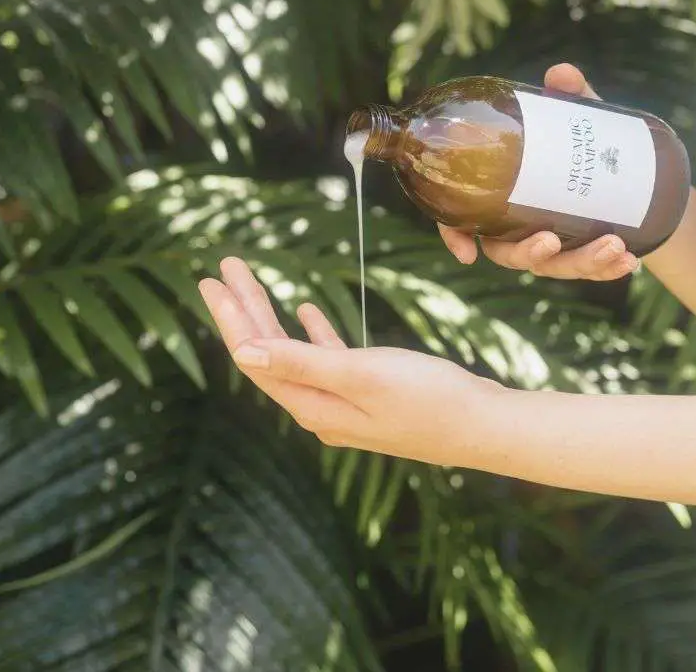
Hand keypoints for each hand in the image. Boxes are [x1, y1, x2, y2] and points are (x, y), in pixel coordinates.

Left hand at [199, 257, 500, 466]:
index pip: (256, 357)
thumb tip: (242, 354)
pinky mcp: (368, 394)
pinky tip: (307, 311)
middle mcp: (319, 408)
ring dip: (272, 316)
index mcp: (312, 405)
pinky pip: (326, 358)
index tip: (212, 281)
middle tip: (222, 270)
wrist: (483, 424)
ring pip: (293, 352)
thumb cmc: (427, 398)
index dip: (232, 318)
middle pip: (267, 353)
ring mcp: (343, 403)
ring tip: (251, 283)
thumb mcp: (360, 376)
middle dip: (245, 309)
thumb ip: (300, 363)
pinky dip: (312, 333)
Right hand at [438, 63, 639, 280]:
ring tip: (613, 245)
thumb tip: (561, 74)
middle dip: (529, 255)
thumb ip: (568, 98)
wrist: (624, 176)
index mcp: (497, 197)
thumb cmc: (580, 144)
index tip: (467, 254)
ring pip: (554, 267)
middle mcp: (516, 228)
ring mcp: (549, 246)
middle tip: (552, 239)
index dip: (456, 238)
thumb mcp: (577, 119)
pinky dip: (609, 269)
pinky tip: (630, 261)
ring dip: (582, 263)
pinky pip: (591, 271)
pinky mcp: (581, 255)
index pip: (463, 222)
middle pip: (507, 254)